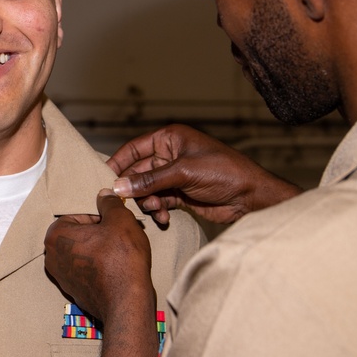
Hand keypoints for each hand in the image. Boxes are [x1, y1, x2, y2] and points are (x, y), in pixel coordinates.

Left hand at [44, 189, 152, 323]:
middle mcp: (51, 257)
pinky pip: (86, 270)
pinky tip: (117, 269)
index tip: (114, 224)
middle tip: (119, 237)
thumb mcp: (120, 219)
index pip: (77, 215)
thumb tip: (104, 195)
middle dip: (99, 233)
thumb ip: (109, 203)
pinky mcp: (73, 292)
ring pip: (83, 252)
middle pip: (79, 234)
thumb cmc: (121, 258)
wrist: (128, 302)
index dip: (100, 217)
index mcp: (55, 235)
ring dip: (100, 250)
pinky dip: (100, 267)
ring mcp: (61, 277)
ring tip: (120, 253)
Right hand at [108, 124, 302, 225]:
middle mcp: (170, 156)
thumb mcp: (184, 172)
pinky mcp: (181, 195)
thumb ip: (149, 180)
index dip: (118, 163)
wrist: (252, 197)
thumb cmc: (225, 172)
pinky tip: (163, 218)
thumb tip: (118, 186)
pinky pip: (159, 202)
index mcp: (170, 139)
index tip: (104, 179)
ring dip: (147, 202)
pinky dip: (158, 211)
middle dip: (133, 188)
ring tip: (155, 210)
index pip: (134, 148)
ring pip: (147, 190)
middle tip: (124, 204)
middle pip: (138, 172)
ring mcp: (175, 176)